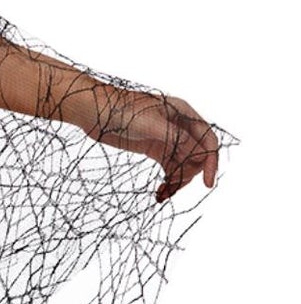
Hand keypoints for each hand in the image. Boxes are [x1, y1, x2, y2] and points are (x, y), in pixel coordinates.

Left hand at [91, 87, 219, 202]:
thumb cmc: (121, 110)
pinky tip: (160, 192)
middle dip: (189, 173)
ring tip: (162, 194)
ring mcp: (166, 138)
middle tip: (172, 187)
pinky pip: (169, 167)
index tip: (207, 184)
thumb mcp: (151, 124)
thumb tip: (200, 155)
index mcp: (183, 113)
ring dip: (178, 180)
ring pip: (184, 164)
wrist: (92, 110)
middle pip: (197, 155)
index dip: (211, 162)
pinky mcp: (153, 148)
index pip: (207, 140)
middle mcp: (179, 125)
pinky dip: (168, 180)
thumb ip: (177, 138)